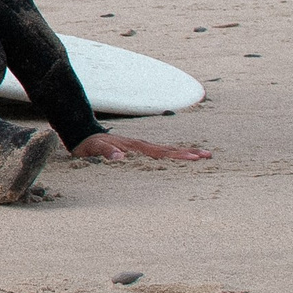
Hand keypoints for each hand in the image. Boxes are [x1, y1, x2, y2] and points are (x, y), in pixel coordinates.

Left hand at [70, 132, 212, 161]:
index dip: (178, 156)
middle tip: (209, 155)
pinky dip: (172, 154)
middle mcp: (141, 145)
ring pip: (166, 150)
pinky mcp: (138, 149)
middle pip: (169, 150)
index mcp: (135, 147)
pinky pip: (159, 152)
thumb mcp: (94, 149)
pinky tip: (180, 157)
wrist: (83, 135)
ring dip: (184, 152)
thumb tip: (120, 157)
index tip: (195, 157)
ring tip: (202, 154)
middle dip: (189, 153)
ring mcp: (141, 146)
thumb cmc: (89, 145)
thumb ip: (106, 152)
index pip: (160, 153)